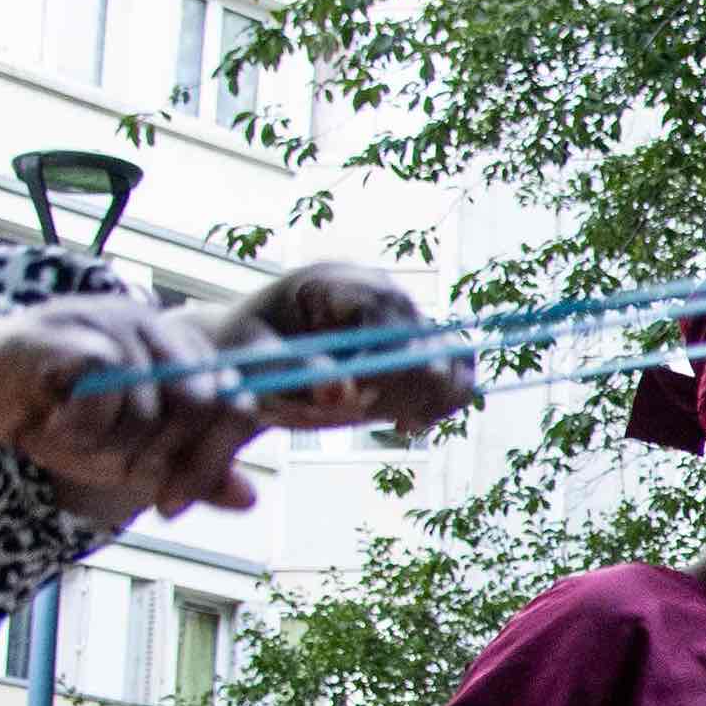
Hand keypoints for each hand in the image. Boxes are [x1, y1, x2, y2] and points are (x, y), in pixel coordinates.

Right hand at [0, 292, 281, 521]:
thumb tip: (250, 499)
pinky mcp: (68, 332)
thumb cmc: (46, 417)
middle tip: (112, 469)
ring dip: (108, 445)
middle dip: (162, 458)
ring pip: (153, 404)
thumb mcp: (125, 454)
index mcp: (175, 347)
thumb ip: (186, 470)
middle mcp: (152, 324)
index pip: (235, 400)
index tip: (170, 502)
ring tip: (69, 439)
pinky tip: (51, 426)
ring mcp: (110, 321)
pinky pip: (105, 389)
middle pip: (204, 402)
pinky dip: (82, 426)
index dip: (210, 460)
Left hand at [200, 260, 473, 437]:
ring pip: (453, 365)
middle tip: (357, 415)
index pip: (385, 320)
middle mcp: (384, 293)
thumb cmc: (245, 349)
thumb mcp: (252, 356)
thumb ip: (293, 372)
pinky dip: (440, 405)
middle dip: (396, 395)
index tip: (346, 404)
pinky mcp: (419, 346)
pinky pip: (459, 376)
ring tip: (389, 421)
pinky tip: (404, 423)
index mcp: (339, 282)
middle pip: (427, 348)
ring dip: (422, 404)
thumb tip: (342, 397)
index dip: (374, 369)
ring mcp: (406, 319)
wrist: (255, 348)